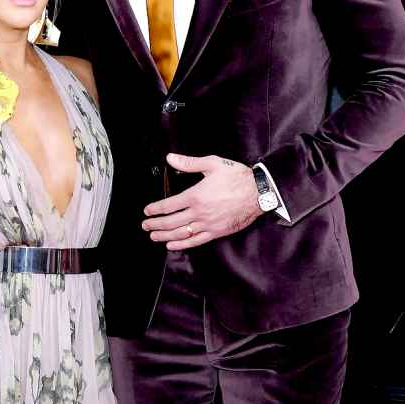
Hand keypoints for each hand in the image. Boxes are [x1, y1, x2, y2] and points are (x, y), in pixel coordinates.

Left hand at [142, 153, 260, 249]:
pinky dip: (181, 245)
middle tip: (145, 225)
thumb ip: (189, 163)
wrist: (259, 193)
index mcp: (195, 195)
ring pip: (180, 233)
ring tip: (153, 236)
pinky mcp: (216, 232)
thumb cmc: (237, 177)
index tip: (147, 211)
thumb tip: (170, 158)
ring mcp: (207, 224)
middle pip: (170, 222)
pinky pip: (195, 241)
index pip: (168, 205)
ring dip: (164, 236)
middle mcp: (199, 212)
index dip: (155, 209)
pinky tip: (171, 245)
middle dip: (154, 224)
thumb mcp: (213, 164)